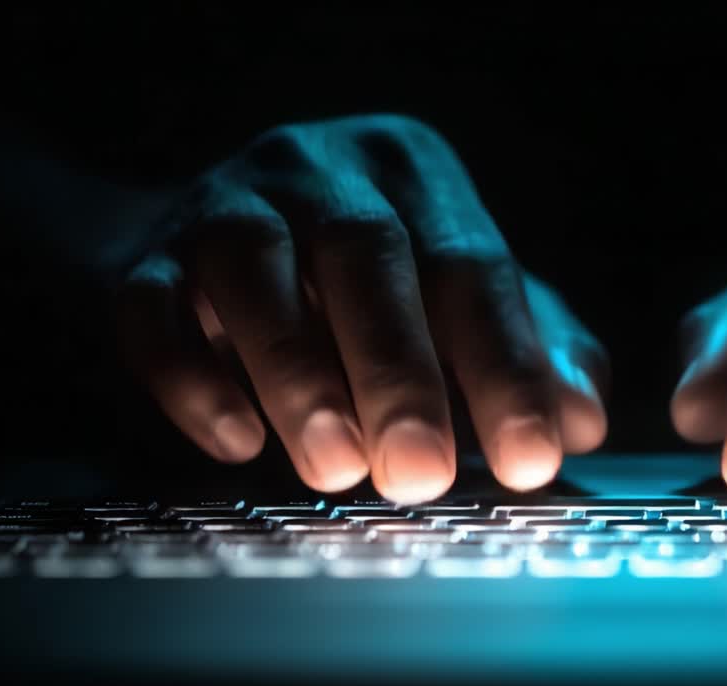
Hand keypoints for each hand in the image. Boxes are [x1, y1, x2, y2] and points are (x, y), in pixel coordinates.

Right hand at [117, 115, 607, 501]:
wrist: (213, 247)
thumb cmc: (369, 288)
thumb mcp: (460, 303)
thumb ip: (531, 351)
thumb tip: (581, 418)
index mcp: (417, 175)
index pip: (474, 267)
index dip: (506, 366)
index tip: (531, 459)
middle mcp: (325, 168)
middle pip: (370, 256)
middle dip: (401, 372)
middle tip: (424, 474)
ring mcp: (227, 200)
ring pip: (258, 270)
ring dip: (300, 376)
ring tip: (338, 468)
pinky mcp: (145, 254)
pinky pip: (155, 308)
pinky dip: (193, 375)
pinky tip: (236, 441)